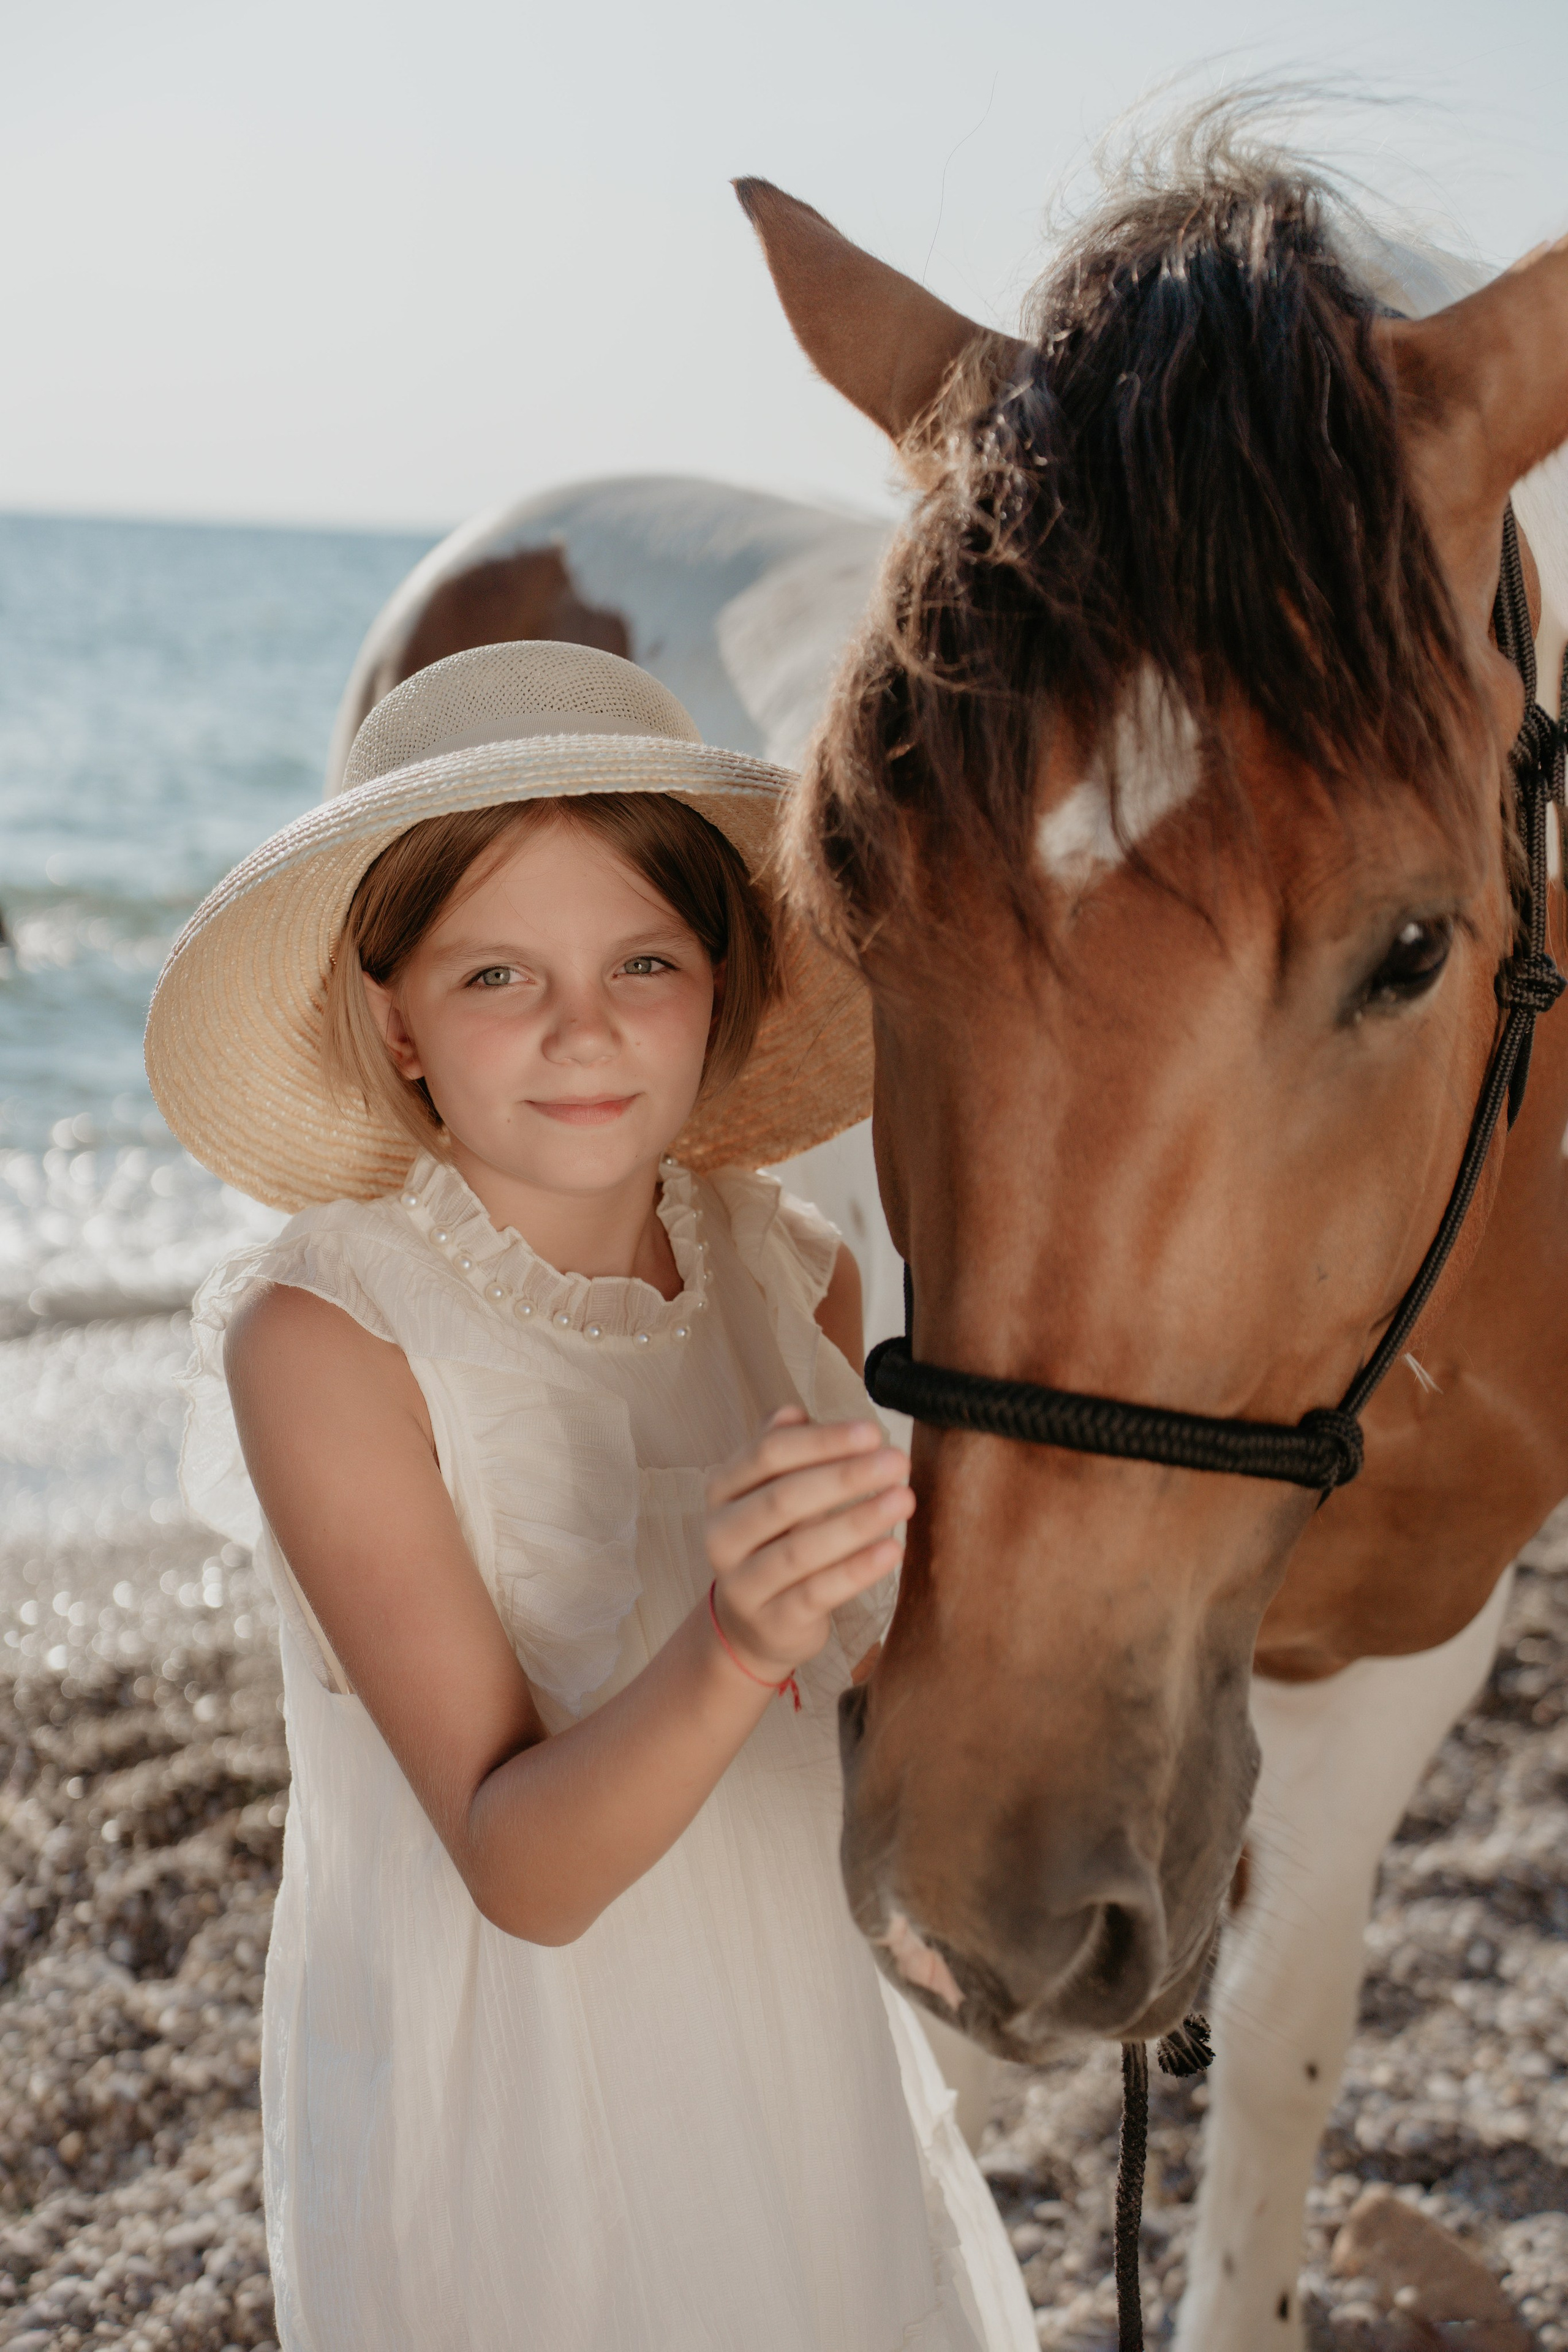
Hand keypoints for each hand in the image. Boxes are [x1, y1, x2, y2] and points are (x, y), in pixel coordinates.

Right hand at [704, 1406, 913, 1683]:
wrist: (752, 1626)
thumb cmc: (774, 1541)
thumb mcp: (772, 1492)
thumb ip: (785, 1452)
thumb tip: (793, 1413)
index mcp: (722, 1491)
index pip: (767, 1454)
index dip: (822, 1441)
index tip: (872, 1432)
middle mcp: (722, 1536)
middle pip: (783, 1498)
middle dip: (845, 1477)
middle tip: (897, 1461)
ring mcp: (743, 1584)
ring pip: (800, 1549)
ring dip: (857, 1521)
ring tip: (903, 1499)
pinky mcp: (772, 1622)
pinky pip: (817, 1593)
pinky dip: (856, 1571)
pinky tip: (891, 1550)